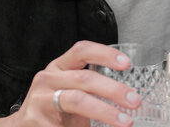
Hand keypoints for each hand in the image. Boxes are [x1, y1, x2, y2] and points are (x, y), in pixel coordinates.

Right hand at [0, 41, 140, 126]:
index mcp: (59, 66)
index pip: (82, 50)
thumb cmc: (54, 109)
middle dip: (114, 90)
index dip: (105, 54)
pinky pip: (65, 125)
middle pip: (85, 78)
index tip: (127, 64)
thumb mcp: (71, 92)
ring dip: (105, 112)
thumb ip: (94, 90)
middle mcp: (47, 78)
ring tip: (125, 122)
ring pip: (77, 100)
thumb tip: (130, 99)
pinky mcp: (35, 121)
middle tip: (134, 101)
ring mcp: (39, 100)